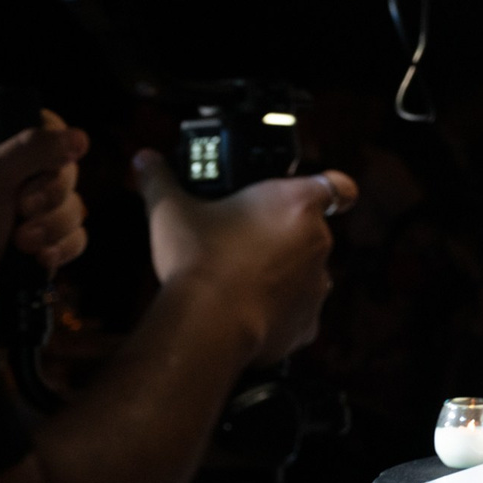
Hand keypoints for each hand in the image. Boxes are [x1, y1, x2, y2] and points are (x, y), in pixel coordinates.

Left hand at [0, 112, 90, 322]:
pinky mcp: (46, 244)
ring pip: (75, 207)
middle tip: (22, 209)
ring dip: (52, 227)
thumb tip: (80, 137)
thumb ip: (31, 148)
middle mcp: (15, 177)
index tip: (50, 162)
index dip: (55, 145)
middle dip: (50, 196)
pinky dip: (61, 248)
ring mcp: (32, 213)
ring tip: (22, 244)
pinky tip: (38, 259)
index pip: (44, 127)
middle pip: (67, 170)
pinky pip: (77, 237)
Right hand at [132, 151, 357, 365]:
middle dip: (283, 235)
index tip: (321, 193)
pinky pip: (297, 311)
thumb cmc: (198, 260)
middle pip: (310, 231)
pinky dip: (278, 310)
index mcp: (297, 204)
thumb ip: (160, 180)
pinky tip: (247, 310)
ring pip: (305, 271)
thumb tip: (144, 159)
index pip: (339, 186)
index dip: (335, 187)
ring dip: (282, 272)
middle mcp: (319, 242)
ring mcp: (318, 283)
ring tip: (240, 278)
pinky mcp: (309, 321)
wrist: (209, 323)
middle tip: (244, 239)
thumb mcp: (171, 211)